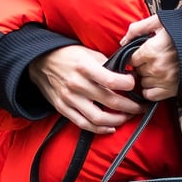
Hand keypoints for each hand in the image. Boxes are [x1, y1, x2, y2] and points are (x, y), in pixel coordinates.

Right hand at [28, 45, 144, 133]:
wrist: (40, 62)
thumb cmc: (69, 55)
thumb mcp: (88, 52)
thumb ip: (107, 64)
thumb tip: (128, 73)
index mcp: (85, 67)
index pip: (112, 80)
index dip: (129, 84)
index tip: (135, 84)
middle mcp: (77, 84)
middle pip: (110, 101)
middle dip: (131, 106)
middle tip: (140, 106)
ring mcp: (69, 99)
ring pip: (99, 117)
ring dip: (118, 120)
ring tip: (128, 117)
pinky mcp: (63, 109)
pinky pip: (84, 124)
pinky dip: (100, 129)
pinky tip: (111, 127)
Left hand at [120, 15, 179, 101]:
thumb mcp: (160, 21)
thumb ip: (138, 28)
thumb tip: (123, 41)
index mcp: (150, 50)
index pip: (130, 59)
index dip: (135, 56)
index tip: (142, 53)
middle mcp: (155, 67)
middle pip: (136, 71)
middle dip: (142, 66)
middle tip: (153, 59)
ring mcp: (163, 80)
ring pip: (142, 83)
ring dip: (147, 77)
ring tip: (158, 69)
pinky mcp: (171, 90)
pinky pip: (150, 95)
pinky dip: (151, 90)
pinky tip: (158, 81)